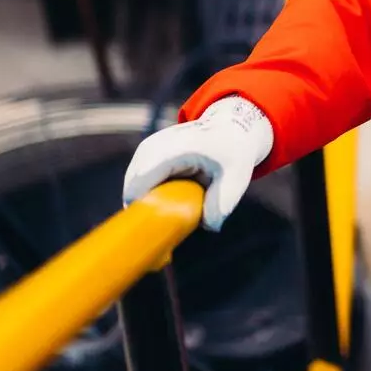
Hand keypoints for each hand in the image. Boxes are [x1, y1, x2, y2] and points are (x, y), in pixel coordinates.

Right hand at [122, 95, 273, 230]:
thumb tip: (208, 226)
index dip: (142, 212)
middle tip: (164, 244)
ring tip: (168, 227)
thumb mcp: (237, 176)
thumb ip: (222, 203)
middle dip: (143, 217)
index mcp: (174, 149)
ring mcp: (145, 150)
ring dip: (146, 209)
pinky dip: (147, 201)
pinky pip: (137, 185)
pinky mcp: (143, 156)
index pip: (140, 185)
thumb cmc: (231, 152)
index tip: (155, 237)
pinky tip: (165, 213)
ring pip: (132, 190)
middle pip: (132, 192)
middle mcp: (153, 147)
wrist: (227, 127)